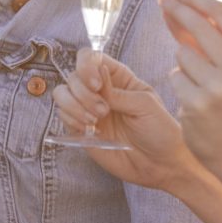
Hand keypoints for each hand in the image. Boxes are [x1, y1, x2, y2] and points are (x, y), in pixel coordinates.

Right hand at [56, 48, 196, 190]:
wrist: (159, 164)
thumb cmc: (160, 131)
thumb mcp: (146, 105)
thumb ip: (118, 92)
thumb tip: (98, 75)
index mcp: (117, 78)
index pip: (90, 58)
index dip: (86, 66)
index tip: (96, 86)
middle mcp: (99, 91)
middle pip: (73, 76)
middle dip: (83, 93)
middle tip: (103, 111)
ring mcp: (87, 109)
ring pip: (61, 94)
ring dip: (74, 106)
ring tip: (95, 121)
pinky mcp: (80, 129)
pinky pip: (63, 116)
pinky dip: (72, 120)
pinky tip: (90, 130)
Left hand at [160, 0, 221, 171]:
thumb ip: (208, 35)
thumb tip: (175, 0)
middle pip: (199, 25)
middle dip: (177, 9)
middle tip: (162, 0)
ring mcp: (221, 86)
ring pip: (183, 52)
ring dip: (183, 61)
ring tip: (199, 81)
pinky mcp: (198, 103)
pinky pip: (175, 76)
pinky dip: (179, 82)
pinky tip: (193, 97)